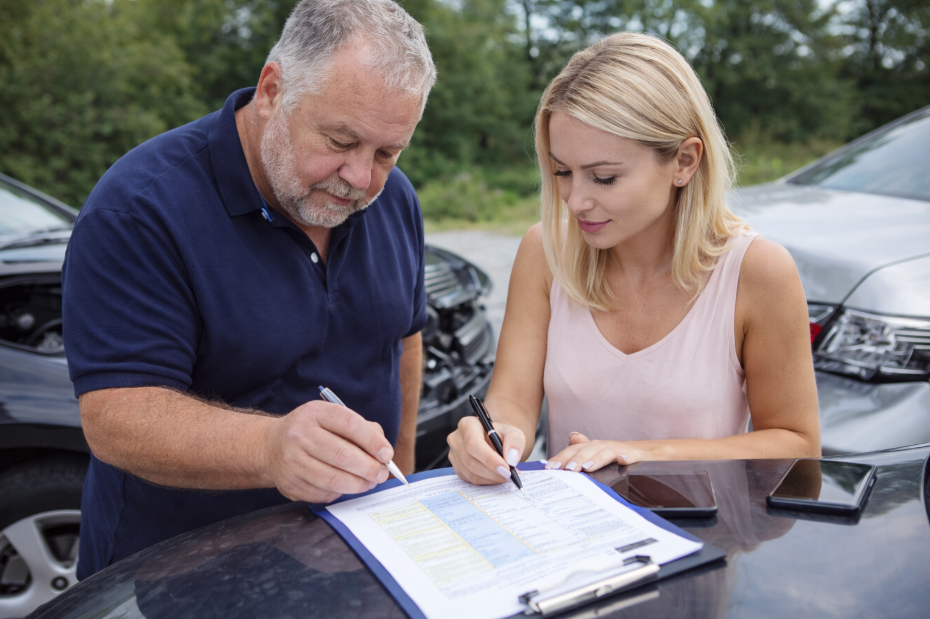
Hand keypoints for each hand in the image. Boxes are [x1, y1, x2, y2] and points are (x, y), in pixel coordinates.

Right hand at [259, 400, 392, 502]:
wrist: (271, 446)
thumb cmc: (312, 431)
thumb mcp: (332, 418)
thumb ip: (361, 429)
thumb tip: (383, 451)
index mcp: (315, 413)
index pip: (349, 424)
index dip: (372, 441)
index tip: (386, 454)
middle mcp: (300, 435)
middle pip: (343, 455)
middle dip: (369, 468)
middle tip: (381, 473)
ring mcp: (292, 460)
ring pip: (334, 479)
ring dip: (358, 484)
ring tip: (369, 483)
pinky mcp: (290, 484)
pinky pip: (323, 493)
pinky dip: (341, 492)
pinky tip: (346, 486)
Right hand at [447, 416, 524, 484]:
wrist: (494, 441)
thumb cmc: (501, 435)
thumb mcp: (513, 433)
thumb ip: (515, 441)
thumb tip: (511, 459)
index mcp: (467, 424)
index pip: (473, 444)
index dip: (489, 459)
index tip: (506, 469)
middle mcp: (456, 439)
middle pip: (471, 461)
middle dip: (492, 472)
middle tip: (509, 475)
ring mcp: (454, 454)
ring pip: (471, 473)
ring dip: (491, 478)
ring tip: (506, 475)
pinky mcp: (456, 467)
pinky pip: (470, 479)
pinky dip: (486, 481)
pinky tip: (496, 476)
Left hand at [546, 432, 647, 471]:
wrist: (659, 453)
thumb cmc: (628, 456)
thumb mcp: (604, 455)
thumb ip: (587, 450)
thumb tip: (571, 438)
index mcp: (598, 448)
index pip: (576, 450)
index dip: (563, 457)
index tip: (550, 468)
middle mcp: (609, 446)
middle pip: (589, 448)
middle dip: (575, 458)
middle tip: (565, 470)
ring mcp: (626, 449)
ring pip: (608, 451)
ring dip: (596, 458)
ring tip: (586, 468)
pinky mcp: (643, 456)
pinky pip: (636, 455)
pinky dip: (629, 456)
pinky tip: (623, 461)